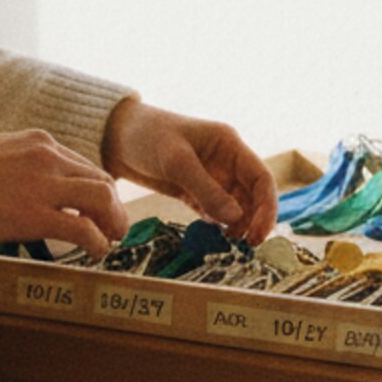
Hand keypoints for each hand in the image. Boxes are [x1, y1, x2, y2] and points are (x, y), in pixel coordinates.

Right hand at [0, 130, 129, 258]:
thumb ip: (24, 168)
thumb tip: (33, 192)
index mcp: (39, 143)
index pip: (85, 166)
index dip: (98, 192)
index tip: (97, 211)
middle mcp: (48, 157)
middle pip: (103, 180)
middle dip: (114, 208)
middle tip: (113, 229)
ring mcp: (43, 184)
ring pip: (103, 198)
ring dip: (114, 223)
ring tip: (111, 241)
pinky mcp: (33, 213)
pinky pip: (83, 228)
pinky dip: (98, 242)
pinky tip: (95, 253)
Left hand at [100, 99, 276, 244]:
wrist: (114, 137)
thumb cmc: (147, 136)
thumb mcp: (177, 161)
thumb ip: (206, 190)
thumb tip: (235, 219)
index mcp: (229, 144)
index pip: (261, 177)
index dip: (267, 206)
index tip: (260, 232)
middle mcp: (225, 161)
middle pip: (252, 196)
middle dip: (254, 220)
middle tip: (246, 245)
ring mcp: (211, 177)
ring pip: (236, 206)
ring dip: (237, 225)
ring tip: (228, 243)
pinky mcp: (194, 191)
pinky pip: (215, 211)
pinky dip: (218, 224)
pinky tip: (213, 234)